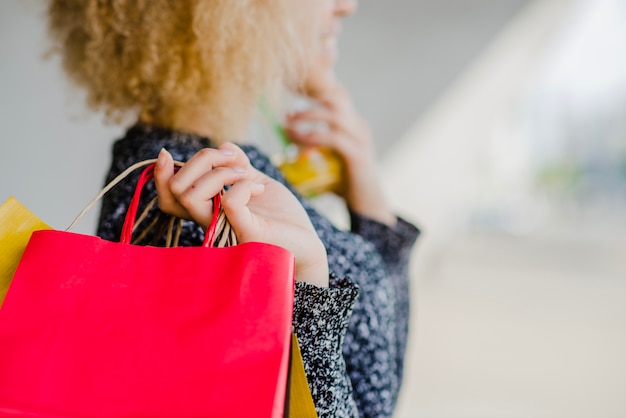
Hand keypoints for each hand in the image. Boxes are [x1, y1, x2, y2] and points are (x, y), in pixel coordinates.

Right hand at [154, 143, 328, 286]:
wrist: (307, 243)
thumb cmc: (281, 218)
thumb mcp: (256, 183)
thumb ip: (238, 166)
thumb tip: (223, 145)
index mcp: (208, 209)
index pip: (169, 196)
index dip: (161, 175)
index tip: (167, 153)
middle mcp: (210, 221)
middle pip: (177, 188)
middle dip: (201, 160)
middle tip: (232, 159)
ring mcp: (224, 229)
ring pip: (192, 194)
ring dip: (221, 171)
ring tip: (247, 174)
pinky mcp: (245, 233)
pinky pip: (230, 201)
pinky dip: (243, 184)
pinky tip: (258, 188)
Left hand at [285, 80, 395, 225]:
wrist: (368, 206)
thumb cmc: (344, 183)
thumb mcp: (327, 158)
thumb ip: (311, 144)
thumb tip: (286, 134)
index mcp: (353, 124)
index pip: (337, 94)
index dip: (315, 89)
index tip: (291, 94)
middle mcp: (359, 127)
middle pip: (337, 97)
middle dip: (309, 101)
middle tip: (288, 114)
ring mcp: (361, 139)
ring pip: (334, 115)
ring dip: (307, 117)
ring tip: (288, 127)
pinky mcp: (358, 155)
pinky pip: (334, 138)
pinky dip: (313, 138)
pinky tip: (298, 144)